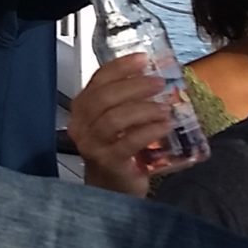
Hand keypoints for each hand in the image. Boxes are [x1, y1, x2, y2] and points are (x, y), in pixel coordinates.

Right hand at [66, 55, 170, 197]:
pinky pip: (128, 142)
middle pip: (104, 97)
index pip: (98, 80)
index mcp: (83, 109)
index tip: (143, 59)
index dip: (121, 67)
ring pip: (114, 118)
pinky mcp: (109, 162)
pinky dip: (149, 130)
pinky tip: (165, 125)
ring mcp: (93, 145)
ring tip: (165, 107)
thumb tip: (157, 78)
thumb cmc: (118, 151)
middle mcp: (82, 125)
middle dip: (134, 86)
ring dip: (143, 109)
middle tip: (158, 83)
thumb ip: (127, 101)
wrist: (111, 188)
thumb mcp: (118, 121)